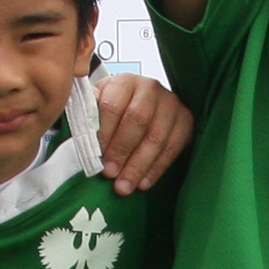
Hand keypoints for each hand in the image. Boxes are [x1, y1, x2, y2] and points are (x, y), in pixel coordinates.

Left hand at [93, 70, 193, 193]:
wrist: (142, 103)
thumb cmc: (116, 108)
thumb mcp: (98, 103)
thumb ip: (89, 112)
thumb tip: (82, 127)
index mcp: (124, 82)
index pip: (113, 106)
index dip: (104, 134)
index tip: (96, 157)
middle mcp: (150, 88)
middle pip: (137, 120)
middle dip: (122, 151)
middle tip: (110, 174)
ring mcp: (171, 103)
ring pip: (156, 137)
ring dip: (139, 165)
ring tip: (124, 186)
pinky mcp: (185, 120)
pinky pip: (172, 148)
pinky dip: (157, 168)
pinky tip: (143, 183)